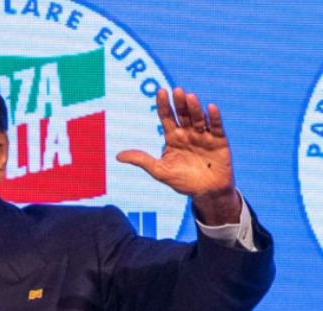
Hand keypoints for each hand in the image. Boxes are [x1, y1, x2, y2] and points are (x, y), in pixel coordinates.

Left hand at [116, 88, 240, 225]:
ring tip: (190, 97)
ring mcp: (203, 136)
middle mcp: (188, 133)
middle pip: (183, 115)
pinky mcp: (219, 141)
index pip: (166, 117)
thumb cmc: (182, 181)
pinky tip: (210, 107)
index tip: (161, 91)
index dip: (163, 105)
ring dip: (195, 108)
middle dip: (179, 103)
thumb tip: (118, 156)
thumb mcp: (159, 171)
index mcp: (173, 137)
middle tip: (176, 91)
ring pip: (198, 118)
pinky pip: (216, 127)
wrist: (206, 192)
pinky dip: (214, 117)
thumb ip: (142, 160)